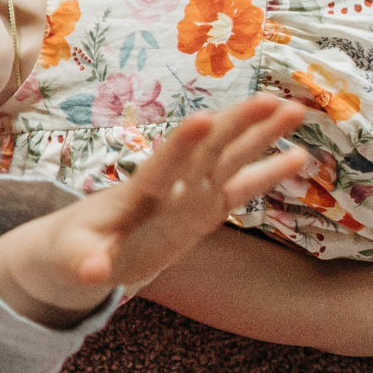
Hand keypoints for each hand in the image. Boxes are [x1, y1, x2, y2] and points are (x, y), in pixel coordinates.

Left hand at [0, 95, 308, 326]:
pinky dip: (267, 174)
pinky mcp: (202, 211)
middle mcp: (168, 188)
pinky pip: (240, 191)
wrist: (78, 249)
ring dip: (259, 138)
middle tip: (271, 99)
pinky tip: (300, 156)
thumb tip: (90, 272)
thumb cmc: (72, 250)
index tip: (203, 118)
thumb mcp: (72, 259)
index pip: (161, 167)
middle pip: (205, 152)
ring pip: (228, 161)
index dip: (180, 146)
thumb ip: (85, 262)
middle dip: (235, 127)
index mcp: (135, 195)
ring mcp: (187, 196)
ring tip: (294, 111)